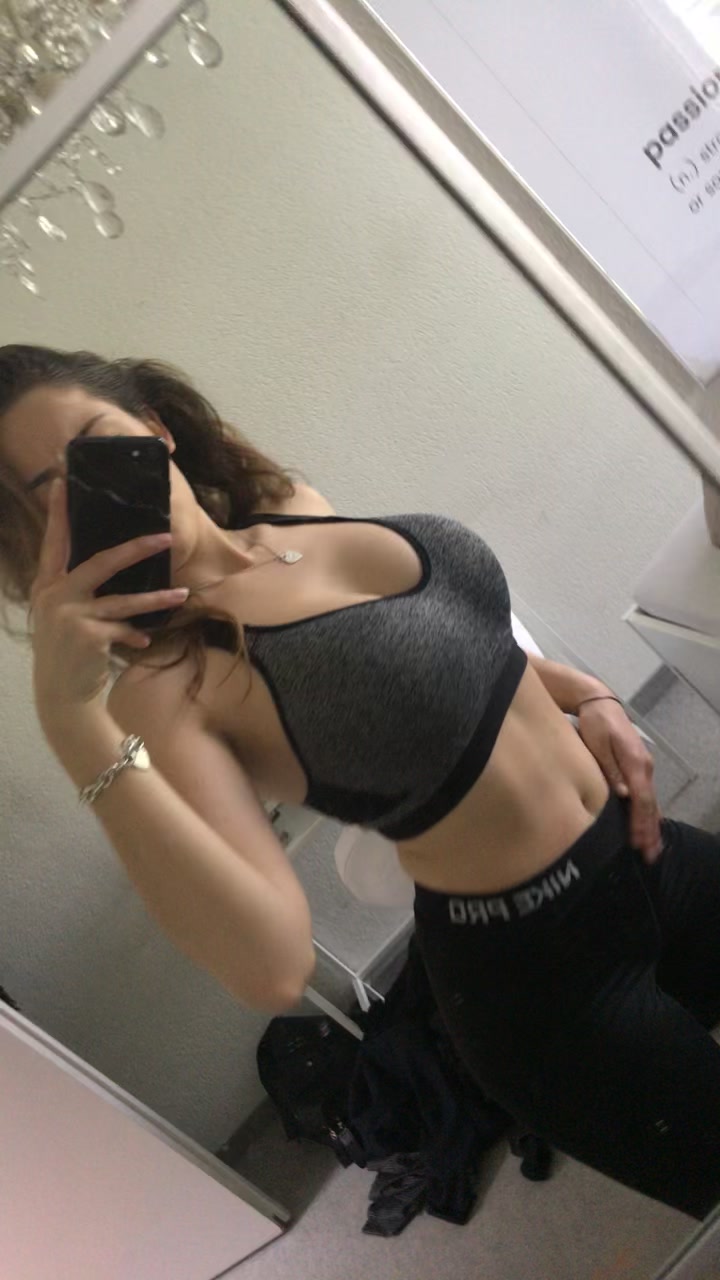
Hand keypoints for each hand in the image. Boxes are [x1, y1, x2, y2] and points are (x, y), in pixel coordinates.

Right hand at [29, 477, 187, 724]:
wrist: (60, 695)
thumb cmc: (67, 651)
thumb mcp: (64, 616)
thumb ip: (81, 592)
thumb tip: (112, 565)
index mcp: (47, 585)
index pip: (55, 542)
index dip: (59, 513)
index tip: (63, 483)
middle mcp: (54, 596)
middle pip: (100, 562)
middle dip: (135, 548)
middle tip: (165, 537)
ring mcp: (70, 616)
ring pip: (123, 600)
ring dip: (157, 599)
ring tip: (182, 595)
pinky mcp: (89, 636)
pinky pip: (124, 629)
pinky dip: (135, 634)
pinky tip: (144, 640)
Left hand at [577, 697, 663, 862]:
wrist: (600, 704)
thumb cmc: (596, 723)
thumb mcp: (598, 743)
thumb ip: (611, 769)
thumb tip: (623, 793)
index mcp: (635, 762)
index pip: (641, 798)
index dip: (639, 822)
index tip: (637, 842)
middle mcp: (644, 767)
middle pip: (650, 804)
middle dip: (649, 831)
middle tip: (648, 855)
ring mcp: (644, 767)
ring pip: (650, 802)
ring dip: (651, 826)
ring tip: (652, 849)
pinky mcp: (639, 768)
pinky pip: (647, 796)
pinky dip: (649, 814)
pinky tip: (650, 827)